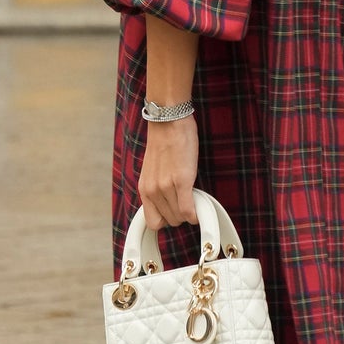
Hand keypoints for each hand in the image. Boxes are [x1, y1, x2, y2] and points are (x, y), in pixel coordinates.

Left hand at [139, 116, 198, 231]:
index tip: (175, 214)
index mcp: (145, 188)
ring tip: (193, 198)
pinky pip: (189, 210)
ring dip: (189, 213)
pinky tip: (199, 208)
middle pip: (169, 221)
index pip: (152, 221)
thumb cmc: (164, 141)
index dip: (166, 220)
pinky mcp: (182, 180)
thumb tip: (168, 203)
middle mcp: (152, 190)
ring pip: (180, 217)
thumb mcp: (153, 170)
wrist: (168, 122)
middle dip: (180, 216)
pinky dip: (196, 213)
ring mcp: (166, 186)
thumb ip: (157, 188)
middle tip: (187, 202)